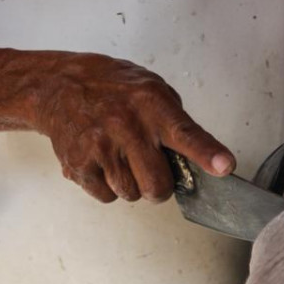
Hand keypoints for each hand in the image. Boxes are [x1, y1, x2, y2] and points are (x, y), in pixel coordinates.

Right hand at [30, 54, 233, 202]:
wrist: (59, 87)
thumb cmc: (113, 88)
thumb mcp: (152, 88)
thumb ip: (175, 121)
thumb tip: (200, 158)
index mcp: (152, 105)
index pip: (185, 134)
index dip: (207, 153)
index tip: (224, 166)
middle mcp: (127, 126)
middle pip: (158, 185)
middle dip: (160, 186)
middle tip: (151, 168)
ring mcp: (101, 148)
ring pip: (132, 194)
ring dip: (132, 184)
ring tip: (120, 156)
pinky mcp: (79, 165)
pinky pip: (107, 197)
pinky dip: (108, 186)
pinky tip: (101, 160)